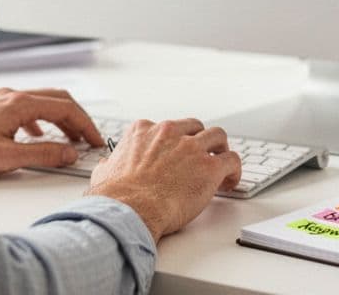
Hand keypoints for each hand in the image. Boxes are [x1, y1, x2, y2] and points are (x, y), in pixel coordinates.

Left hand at [0, 87, 103, 177]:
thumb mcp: (5, 157)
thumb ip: (41, 155)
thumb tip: (68, 153)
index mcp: (18, 104)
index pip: (65, 107)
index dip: (85, 124)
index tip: (96, 140)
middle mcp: (11, 96)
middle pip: (57, 100)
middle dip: (77, 118)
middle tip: (89, 138)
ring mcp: (0, 100)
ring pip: (41, 103)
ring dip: (60, 118)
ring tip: (69, 138)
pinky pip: (25, 108)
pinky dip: (41, 120)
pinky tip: (36, 134)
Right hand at [85, 119, 241, 243]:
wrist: (130, 210)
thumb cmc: (116, 197)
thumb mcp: (104, 173)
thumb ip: (110, 164)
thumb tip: (107, 166)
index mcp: (143, 131)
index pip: (166, 128)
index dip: (174, 142)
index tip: (176, 154)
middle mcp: (169, 133)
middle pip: (195, 127)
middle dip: (200, 140)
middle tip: (202, 156)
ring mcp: (191, 148)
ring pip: (218, 136)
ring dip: (220, 149)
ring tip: (221, 164)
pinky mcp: (209, 166)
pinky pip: (232, 160)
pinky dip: (234, 169)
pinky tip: (230, 181)